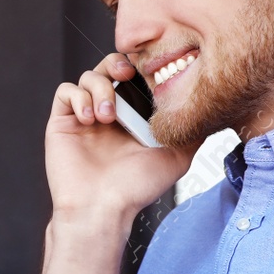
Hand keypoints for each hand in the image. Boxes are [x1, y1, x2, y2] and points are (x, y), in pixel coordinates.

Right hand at [47, 54, 194, 222]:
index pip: (135, 77)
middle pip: (109, 68)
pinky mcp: (62, 122)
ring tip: (107, 116)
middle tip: (126, 75)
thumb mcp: (176, 157)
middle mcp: (109, 113)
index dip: (140, 67)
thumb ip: (191, 132)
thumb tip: (211, 112)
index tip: (148, 72)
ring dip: (99, 87)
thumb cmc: (135, 188)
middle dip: (118, 64)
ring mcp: (84, 117)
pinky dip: (78, 98)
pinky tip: (90, 118)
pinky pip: (65, 92)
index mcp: (133, 116)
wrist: (102, 208)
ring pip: (87, 76)